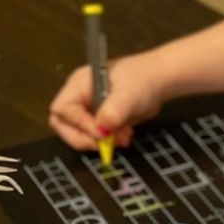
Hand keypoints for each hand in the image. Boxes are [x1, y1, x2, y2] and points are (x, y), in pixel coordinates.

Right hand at [48, 52, 165, 150]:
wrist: (159, 82)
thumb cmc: (143, 79)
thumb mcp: (129, 95)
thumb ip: (113, 111)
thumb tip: (101, 129)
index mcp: (79, 84)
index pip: (64, 110)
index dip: (79, 125)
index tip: (101, 134)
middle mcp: (80, 97)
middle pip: (64, 125)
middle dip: (83, 138)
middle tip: (104, 144)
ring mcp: (90, 109)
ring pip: (81, 134)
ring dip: (100, 141)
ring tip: (122, 137)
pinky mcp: (101, 120)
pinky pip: (97, 137)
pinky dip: (109, 141)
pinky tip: (125, 135)